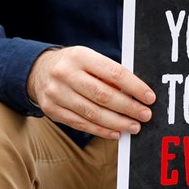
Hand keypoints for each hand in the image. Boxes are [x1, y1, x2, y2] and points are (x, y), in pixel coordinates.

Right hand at [27, 45, 155, 139]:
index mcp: (80, 56)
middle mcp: (65, 74)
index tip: (149, 97)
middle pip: (103, 95)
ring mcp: (56, 93)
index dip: (134, 87)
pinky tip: (115, 132)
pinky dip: (101, 130)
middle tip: (145, 115)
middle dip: (128, 107)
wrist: (38, 71)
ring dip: (117, 122)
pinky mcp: (52, 110)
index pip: (113, 72)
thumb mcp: (89, 59)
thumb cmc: (73, 65)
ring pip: (92, 113)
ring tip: (133, 126)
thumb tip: (135, 95)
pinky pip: (80, 124)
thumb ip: (109, 74)